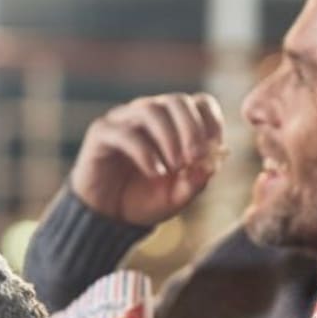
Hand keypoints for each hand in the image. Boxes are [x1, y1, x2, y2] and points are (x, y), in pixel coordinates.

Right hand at [70, 92, 225, 226]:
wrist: (108, 217)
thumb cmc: (145, 200)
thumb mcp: (178, 197)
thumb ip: (196, 182)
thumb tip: (212, 165)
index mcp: (173, 123)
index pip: (199, 102)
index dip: (212, 121)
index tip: (215, 148)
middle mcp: (149, 115)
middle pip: (176, 101)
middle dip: (192, 129)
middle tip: (195, 158)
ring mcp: (123, 121)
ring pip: (151, 110)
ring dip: (169, 139)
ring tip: (175, 167)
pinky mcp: (101, 134)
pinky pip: (124, 132)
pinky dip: (145, 153)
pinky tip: (155, 173)